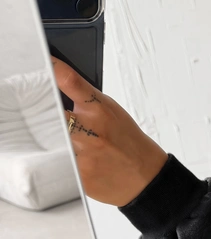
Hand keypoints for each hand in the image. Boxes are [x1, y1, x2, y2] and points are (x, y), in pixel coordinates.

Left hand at [50, 56, 168, 205]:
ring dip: (47, 135)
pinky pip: (55, 160)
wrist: (145, 177)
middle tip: (37, 107)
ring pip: (47, 137)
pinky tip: (67, 157)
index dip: (51, 67)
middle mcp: (88, 129)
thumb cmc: (128, 142)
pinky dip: (55, 156)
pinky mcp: (77, 174)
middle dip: (42, 108)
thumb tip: (54, 89)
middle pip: (49, 110)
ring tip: (58, 138)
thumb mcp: (112, 112)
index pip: (68, 80)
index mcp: (99, 109)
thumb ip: (84, 101)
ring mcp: (81, 153)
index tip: (41, 61)